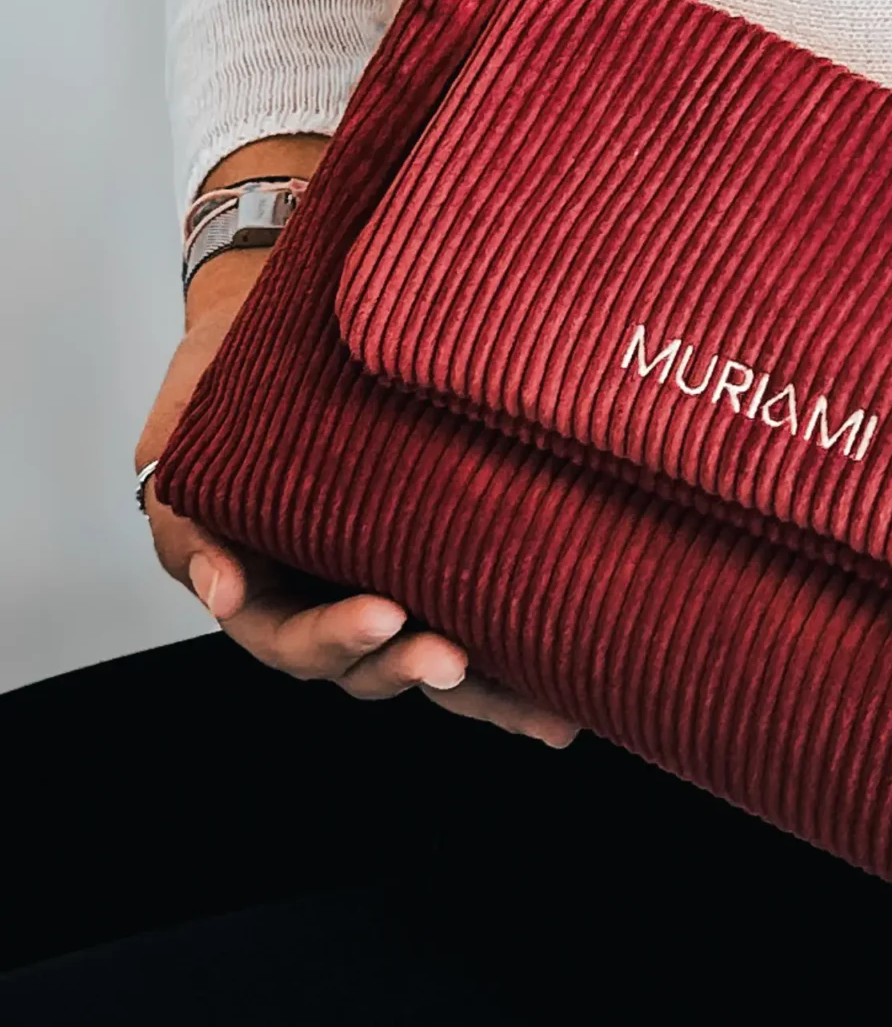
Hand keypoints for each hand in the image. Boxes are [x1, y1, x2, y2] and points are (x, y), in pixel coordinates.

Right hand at [136, 208, 576, 749]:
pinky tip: (572, 691)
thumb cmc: (224, 379)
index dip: (335, 638)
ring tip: (546, 705)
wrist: (276, 320)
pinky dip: (521, 664)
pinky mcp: (439, 563)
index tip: (384, 613)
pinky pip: (478, 623)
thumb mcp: (183, 441)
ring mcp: (386, 584)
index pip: (293, 638)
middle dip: (413, 666)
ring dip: (488, 689)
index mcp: (260, 588)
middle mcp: (327, 600)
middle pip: (370, 665)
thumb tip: (220, 592)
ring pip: (434, 658)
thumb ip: (194, 522)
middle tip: (452, 655)